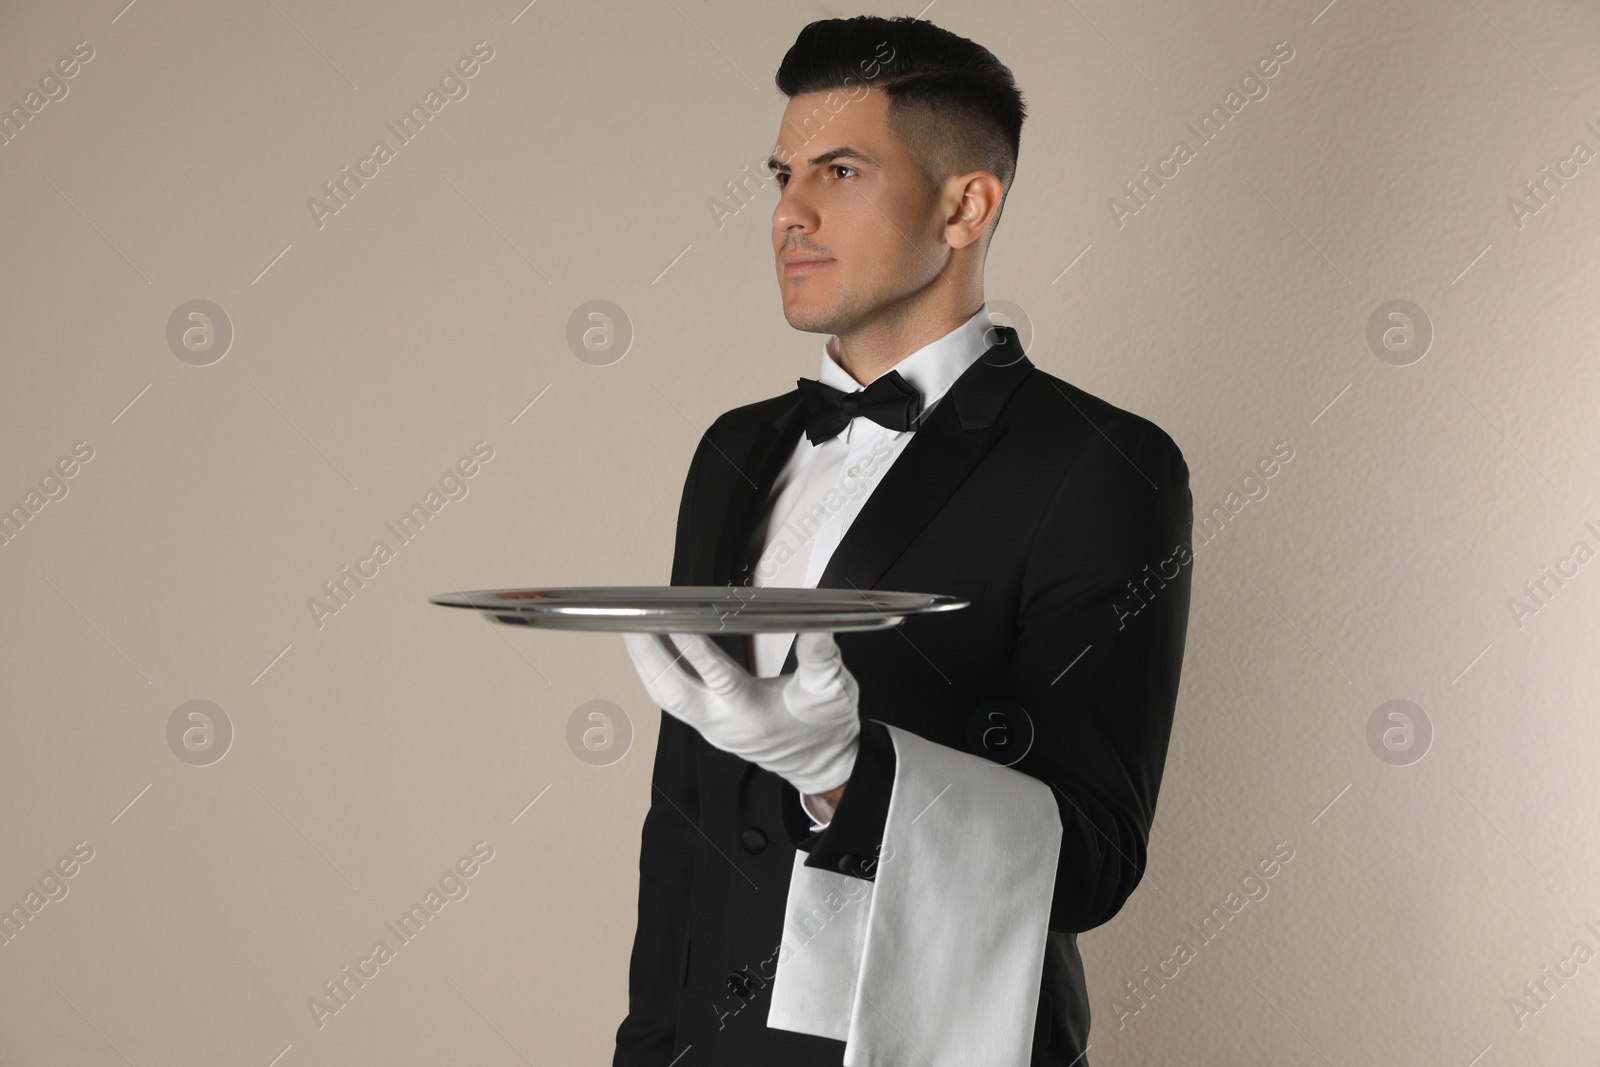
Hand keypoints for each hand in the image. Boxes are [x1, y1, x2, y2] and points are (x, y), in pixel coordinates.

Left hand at [623, 629, 859, 796]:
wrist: (820, 765)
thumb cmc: (826, 726)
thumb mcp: (833, 688)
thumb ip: (822, 656)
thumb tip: (815, 625)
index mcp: (753, 712)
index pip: (716, 677)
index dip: (693, 648)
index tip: (673, 618)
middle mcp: (723, 722)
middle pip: (673, 691)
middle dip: (648, 654)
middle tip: (631, 618)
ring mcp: (711, 727)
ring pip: (665, 697)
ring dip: (644, 663)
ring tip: (631, 627)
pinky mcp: (707, 726)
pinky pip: (671, 699)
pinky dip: (655, 673)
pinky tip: (649, 649)